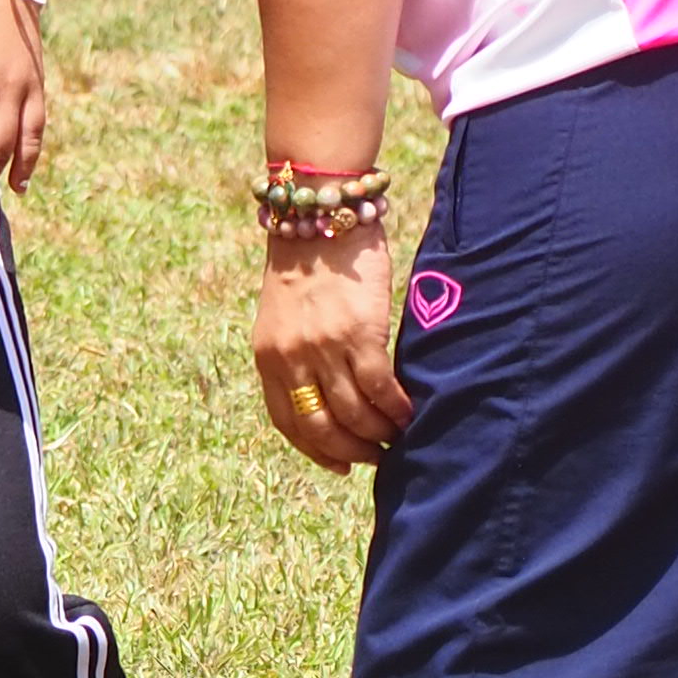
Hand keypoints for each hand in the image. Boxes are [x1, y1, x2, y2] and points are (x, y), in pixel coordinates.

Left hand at [253, 221, 410, 469]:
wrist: (318, 212)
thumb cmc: (307, 261)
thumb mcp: (284, 315)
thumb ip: (297, 354)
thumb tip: (327, 395)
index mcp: (268, 357)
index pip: (288, 423)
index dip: (316, 451)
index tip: (340, 465)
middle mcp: (292, 358)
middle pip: (322, 428)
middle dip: (352, 451)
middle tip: (377, 457)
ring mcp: (325, 348)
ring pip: (355, 415)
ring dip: (379, 435)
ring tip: (398, 438)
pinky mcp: (360, 333)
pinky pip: (380, 389)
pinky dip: (396, 410)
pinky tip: (409, 415)